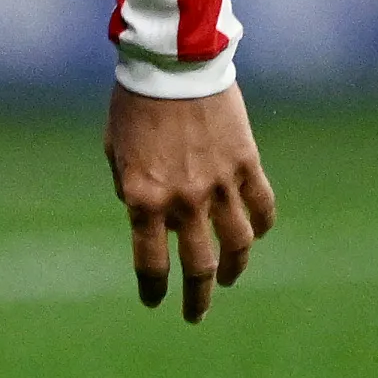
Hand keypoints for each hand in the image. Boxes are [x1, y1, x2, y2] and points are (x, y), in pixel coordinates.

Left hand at [106, 77, 277, 321]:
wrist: (171, 63)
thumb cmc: (132, 103)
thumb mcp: (115, 151)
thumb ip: (130, 190)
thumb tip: (149, 219)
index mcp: (142, 198)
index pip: (151, 262)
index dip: (153, 289)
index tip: (154, 302)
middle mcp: (183, 200)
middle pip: (198, 266)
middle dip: (197, 298)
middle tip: (194, 314)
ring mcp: (219, 185)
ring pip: (237, 245)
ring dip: (234, 269)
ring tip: (228, 279)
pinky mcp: (246, 165)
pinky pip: (262, 209)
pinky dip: (261, 227)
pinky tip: (255, 236)